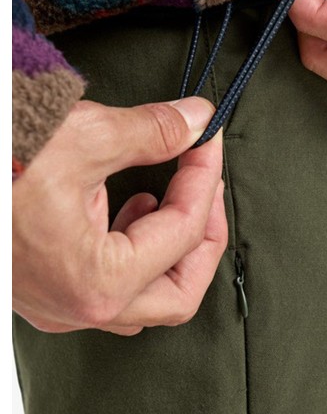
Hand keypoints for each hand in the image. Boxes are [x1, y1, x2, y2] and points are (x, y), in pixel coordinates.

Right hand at [13, 97, 226, 335]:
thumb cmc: (1, 155)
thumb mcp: (86, 136)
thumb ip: (154, 132)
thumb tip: (195, 119)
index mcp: (97, 280)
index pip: (184, 229)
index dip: (206, 175)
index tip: (207, 139)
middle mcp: (80, 306)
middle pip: (180, 291)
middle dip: (205, 234)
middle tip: (207, 184)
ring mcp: (62, 301)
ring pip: (149, 296)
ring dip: (173, 246)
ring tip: (170, 194)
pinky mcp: (49, 285)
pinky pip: (114, 286)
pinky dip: (137, 248)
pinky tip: (132, 206)